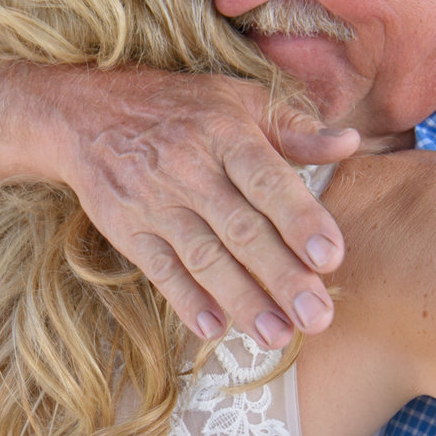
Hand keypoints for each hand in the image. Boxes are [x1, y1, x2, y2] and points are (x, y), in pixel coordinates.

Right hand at [62, 72, 359, 348]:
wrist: (85, 115)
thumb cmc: (178, 108)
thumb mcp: (237, 100)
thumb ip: (294, 129)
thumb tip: (350, 143)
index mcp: (225, 133)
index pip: (267, 180)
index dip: (299, 219)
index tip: (331, 258)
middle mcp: (190, 169)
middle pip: (241, 230)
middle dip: (281, 277)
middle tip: (317, 317)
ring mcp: (156, 203)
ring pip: (204, 257)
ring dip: (241, 300)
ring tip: (277, 336)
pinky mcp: (128, 229)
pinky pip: (159, 269)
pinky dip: (185, 300)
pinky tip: (213, 328)